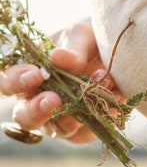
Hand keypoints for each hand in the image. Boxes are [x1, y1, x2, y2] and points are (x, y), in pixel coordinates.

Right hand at [0, 20, 118, 143]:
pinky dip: (101, 114)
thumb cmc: (88, 39)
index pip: (9, 82)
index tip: (34, 75)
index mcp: (30, 74)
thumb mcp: (82, 35)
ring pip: (58, 128)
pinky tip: (115, 94)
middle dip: (37, 110)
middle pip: (25, 116)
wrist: (117, 50)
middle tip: (54, 100)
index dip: (16, 81)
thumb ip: (72, 49)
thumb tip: (57, 57)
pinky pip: (87, 130)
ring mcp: (60, 116)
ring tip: (100, 84)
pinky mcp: (83, 127)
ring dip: (78, 111)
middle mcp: (39, 100)